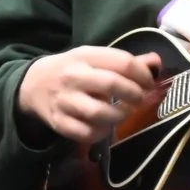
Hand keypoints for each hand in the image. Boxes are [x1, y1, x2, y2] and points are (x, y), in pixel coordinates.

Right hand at [17, 46, 165, 145]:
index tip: (149, 84)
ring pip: (99, 113)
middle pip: (112, 85)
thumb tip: (156, 62)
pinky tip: (106, 126)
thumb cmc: (72, 70)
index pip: (123, 62)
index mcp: (85, 56)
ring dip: (120, 115)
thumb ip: (125, 61)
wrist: (33, 85)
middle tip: (140, 100)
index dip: (143, 75)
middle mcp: (73, 76)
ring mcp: (65, 101)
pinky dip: (102, 132)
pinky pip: (86, 133)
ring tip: (123, 112)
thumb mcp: (94, 58)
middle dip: (135, 95)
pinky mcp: (59, 122)